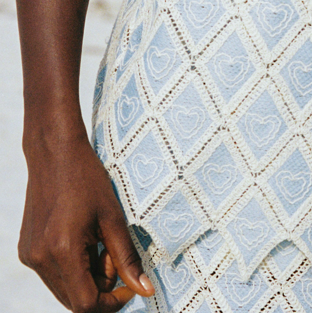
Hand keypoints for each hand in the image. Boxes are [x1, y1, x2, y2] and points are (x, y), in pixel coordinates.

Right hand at [19, 131, 154, 311]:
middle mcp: (41, 259)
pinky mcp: (27, 250)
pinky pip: (53, 274)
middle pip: (74, 301)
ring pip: (64, 289)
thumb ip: (127, 258)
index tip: (129, 286)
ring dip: (86, 278)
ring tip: (98, 243)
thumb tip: (145, 290)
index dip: (112, 303)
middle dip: (100, 288)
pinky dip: (72, 268)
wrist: (54, 152)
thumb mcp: (113, 217)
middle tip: (113, 254)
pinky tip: (82, 239)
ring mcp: (30, 256)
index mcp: (63, 251)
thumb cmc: (88, 179)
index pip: (86, 303)